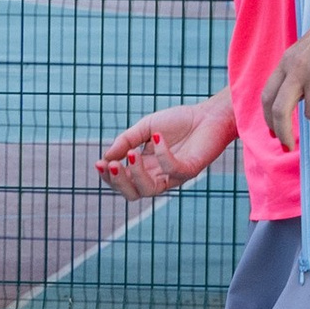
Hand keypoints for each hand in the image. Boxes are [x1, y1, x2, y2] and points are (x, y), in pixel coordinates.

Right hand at [96, 101, 225, 199]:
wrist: (210, 115)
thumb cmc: (179, 122)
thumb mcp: (145, 127)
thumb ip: (125, 141)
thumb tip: (106, 157)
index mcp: (145, 168)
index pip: (122, 182)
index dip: (108, 177)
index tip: (100, 162)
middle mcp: (158, 176)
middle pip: (132, 194)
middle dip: (118, 182)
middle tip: (111, 165)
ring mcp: (174, 176)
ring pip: (149, 190)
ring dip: (136, 175)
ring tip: (131, 154)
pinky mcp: (190, 170)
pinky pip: (172, 169)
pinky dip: (162, 154)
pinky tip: (157, 137)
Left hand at [264, 1, 309, 144]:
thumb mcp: (306, 49)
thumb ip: (299, 71)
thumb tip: (302, 97)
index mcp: (286, 63)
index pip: (267, 96)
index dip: (268, 119)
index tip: (274, 133)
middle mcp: (296, 68)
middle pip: (280, 110)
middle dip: (283, 133)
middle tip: (291, 146)